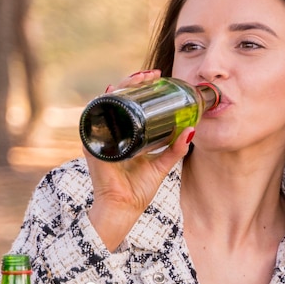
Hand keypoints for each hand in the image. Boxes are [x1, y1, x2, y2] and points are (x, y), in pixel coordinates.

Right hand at [87, 69, 193, 250]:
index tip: (157, 78)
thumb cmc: (137, 190)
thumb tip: (191, 132)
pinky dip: (103, 103)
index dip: (140, 89)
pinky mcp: (94, 144)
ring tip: (138, 79)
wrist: (123, 208)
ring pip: (107, 103)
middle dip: (132, 82)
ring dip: (121, 87)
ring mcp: (100, 137)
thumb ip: (174, 150)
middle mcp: (109, 132)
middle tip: (151, 74)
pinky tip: (112, 92)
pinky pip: (94, 118)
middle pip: (118, 99)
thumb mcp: (160, 166)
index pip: (129, 105)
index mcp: (124, 136)